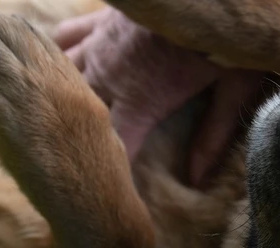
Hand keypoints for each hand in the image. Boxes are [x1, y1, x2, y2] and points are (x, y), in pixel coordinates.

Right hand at [53, 7, 263, 185]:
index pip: (119, 146)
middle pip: (80, 115)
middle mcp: (113, 74)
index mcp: (143, 97)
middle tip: (68, 164)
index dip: (111, 173)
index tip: (103, 193)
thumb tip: (195, 180)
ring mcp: (101, 45)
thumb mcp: (231, 93)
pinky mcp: (100, 21)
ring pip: (63, 77)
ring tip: (48, 124)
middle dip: (73, 141)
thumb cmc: (226, 41)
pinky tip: (50, 66)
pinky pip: (65, 38)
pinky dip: (54, 54)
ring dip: (56, 100)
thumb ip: (211, 137)